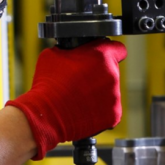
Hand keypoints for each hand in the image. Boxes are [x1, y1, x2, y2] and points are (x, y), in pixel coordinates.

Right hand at [5, 39, 124, 159]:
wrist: (46, 115)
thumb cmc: (49, 84)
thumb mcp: (54, 54)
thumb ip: (72, 50)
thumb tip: (75, 51)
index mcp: (101, 55)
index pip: (118, 49)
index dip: (110, 52)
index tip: (104, 57)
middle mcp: (112, 74)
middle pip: (112, 71)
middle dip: (100, 75)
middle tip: (82, 82)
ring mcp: (115, 96)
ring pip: (111, 91)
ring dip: (99, 93)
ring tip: (79, 98)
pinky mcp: (114, 114)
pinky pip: (109, 109)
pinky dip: (99, 111)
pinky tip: (84, 110)